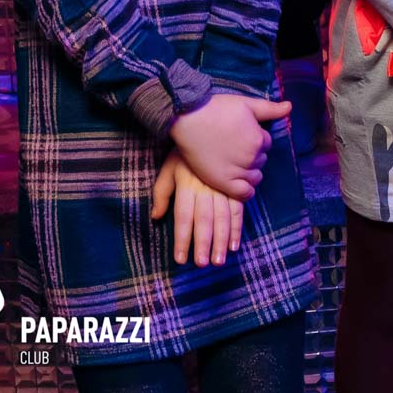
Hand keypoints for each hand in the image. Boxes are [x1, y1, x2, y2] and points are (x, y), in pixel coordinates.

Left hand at [150, 152, 244, 266]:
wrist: (207, 129)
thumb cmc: (184, 155)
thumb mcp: (168, 170)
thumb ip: (161, 193)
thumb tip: (155, 217)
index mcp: (186, 186)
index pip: (183, 217)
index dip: (182, 239)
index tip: (181, 258)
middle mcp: (205, 189)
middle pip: (204, 220)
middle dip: (203, 243)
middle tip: (202, 264)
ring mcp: (222, 188)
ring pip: (222, 218)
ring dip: (221, 241)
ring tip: (218, 260)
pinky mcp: (235, 187)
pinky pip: (237, 210)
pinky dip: (236, 228)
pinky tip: (234, 244)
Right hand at [167, 92, 286, 199]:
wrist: (187, 118)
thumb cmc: (215, 108)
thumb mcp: (245, 103)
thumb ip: (269, 109)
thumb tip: (290, 106)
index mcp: (258, 139)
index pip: (266, 144)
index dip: (255, 139)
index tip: (241, 136)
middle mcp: (251, 157)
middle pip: (260, 161)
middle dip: (252, 155)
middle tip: (234, 147)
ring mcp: (237, 171)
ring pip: (255, 177)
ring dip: (248, 171)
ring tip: (233, 161)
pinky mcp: (223, 182)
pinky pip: (244, 193)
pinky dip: (245, 189)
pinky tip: (238, 181)